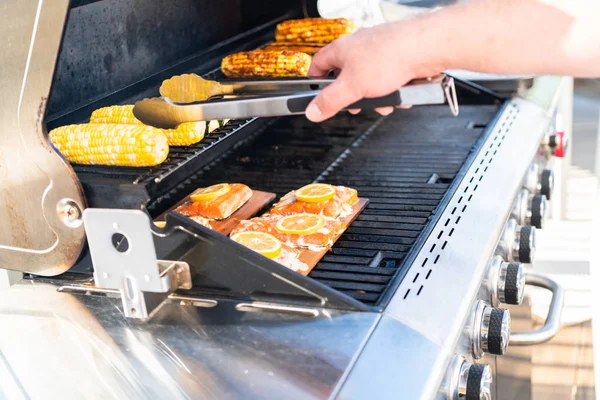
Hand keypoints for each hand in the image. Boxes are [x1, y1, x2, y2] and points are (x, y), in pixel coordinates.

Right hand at [305, 20, 443, 121]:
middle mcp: (358, 47)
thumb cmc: (389, 57)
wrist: (424, 48)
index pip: (318, 65)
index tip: (317, 97)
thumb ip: (330, 102)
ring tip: (383, 102)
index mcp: (341, 49)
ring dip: (375, 96)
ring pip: (368, 80)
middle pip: (345, 76)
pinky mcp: (395, 56)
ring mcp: (378, 51)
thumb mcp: (352, 87)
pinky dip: (391, 89)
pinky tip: (398, 93)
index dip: (315, 83)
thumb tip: (312, 111)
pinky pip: (387, 78)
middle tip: (355, 105)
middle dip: (352, 96)